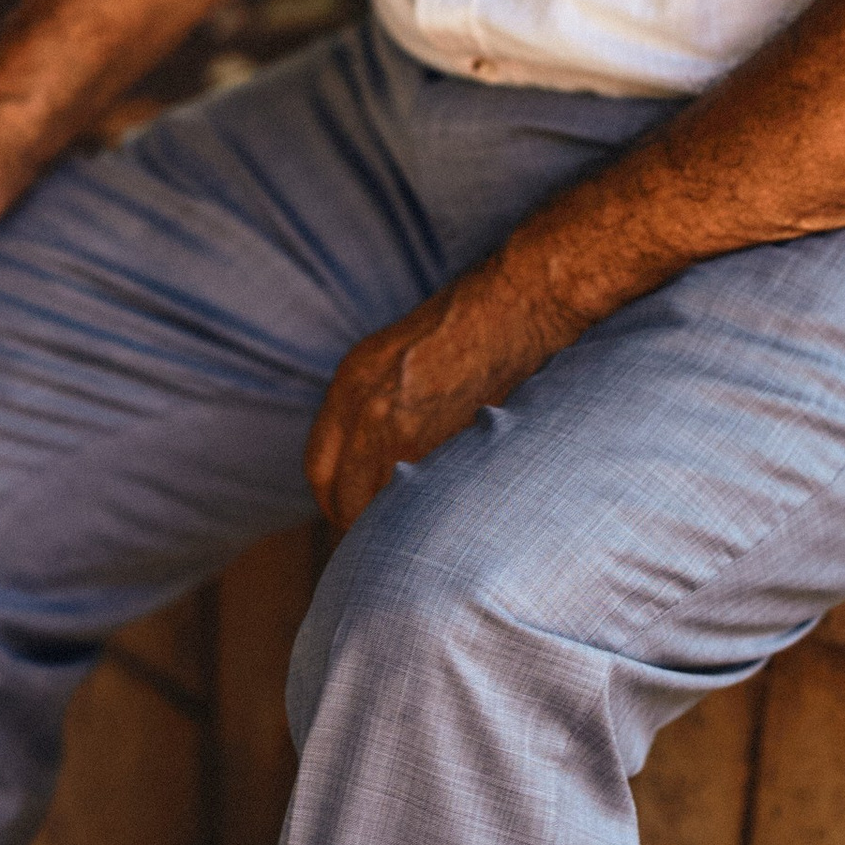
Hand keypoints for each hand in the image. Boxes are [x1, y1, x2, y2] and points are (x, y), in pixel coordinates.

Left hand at [303, 264, 569, 535]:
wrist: (524, 297)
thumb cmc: (479, 320)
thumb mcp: (404, 355)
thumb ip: (380, 405)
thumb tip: (379, 460)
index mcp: (352, 382)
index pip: (320, 471)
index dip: (337, 503)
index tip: (355, 521)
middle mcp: (366, 408)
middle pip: (343, 500)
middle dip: (362, 528)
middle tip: (387, 547)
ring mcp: (404, 429)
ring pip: (381, 510)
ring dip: (397, 532)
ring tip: (423, 545)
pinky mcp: (446, 444)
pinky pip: (424, 503)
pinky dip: (433, 520)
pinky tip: (453, 524)